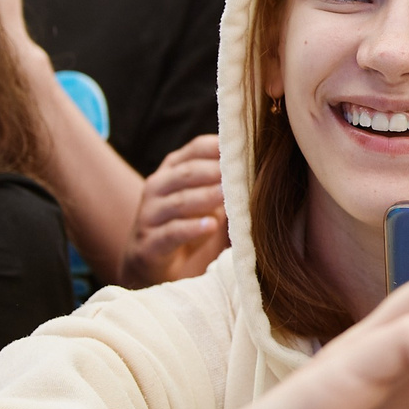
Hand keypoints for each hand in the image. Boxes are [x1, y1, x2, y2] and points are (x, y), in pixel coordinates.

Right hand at [121, 135, 228, 285]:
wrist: (152, 261)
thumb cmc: (186, 222)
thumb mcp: (205, 199)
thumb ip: (222, 182)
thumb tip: (259, 166)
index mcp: (172, 169)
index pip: (195, 149)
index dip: (218, 147)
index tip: (242, 148)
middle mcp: (157, 187)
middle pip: (186, 173)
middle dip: (213, 171)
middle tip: (238, 172)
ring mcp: (149, 214)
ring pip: (179, 202)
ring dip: (205, 197)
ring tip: (227, 195)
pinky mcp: (149, 242)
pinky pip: (171, 233)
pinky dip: (191, 229)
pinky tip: (210, 226)